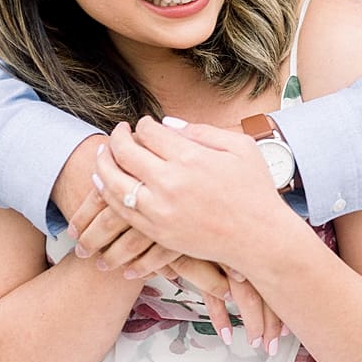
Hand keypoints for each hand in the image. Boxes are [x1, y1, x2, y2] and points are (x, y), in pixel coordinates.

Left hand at [90, 117, 288, 264]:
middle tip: (117, 132)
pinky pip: (121, 209)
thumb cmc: (254, 190)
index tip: (144, 124)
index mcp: (191, 158)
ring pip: (114, 182)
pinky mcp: (157, 231)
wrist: (258, 238)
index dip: (143, 124)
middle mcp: (170, 183)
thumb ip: (203, 131)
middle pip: (125, 153)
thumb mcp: (240, 148)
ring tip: (103, 153)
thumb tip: (168, 123)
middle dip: (117, 137)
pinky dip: (108, 192)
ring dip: (103, 163)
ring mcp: (160, 210)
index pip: (149, 132)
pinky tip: (106, 182)